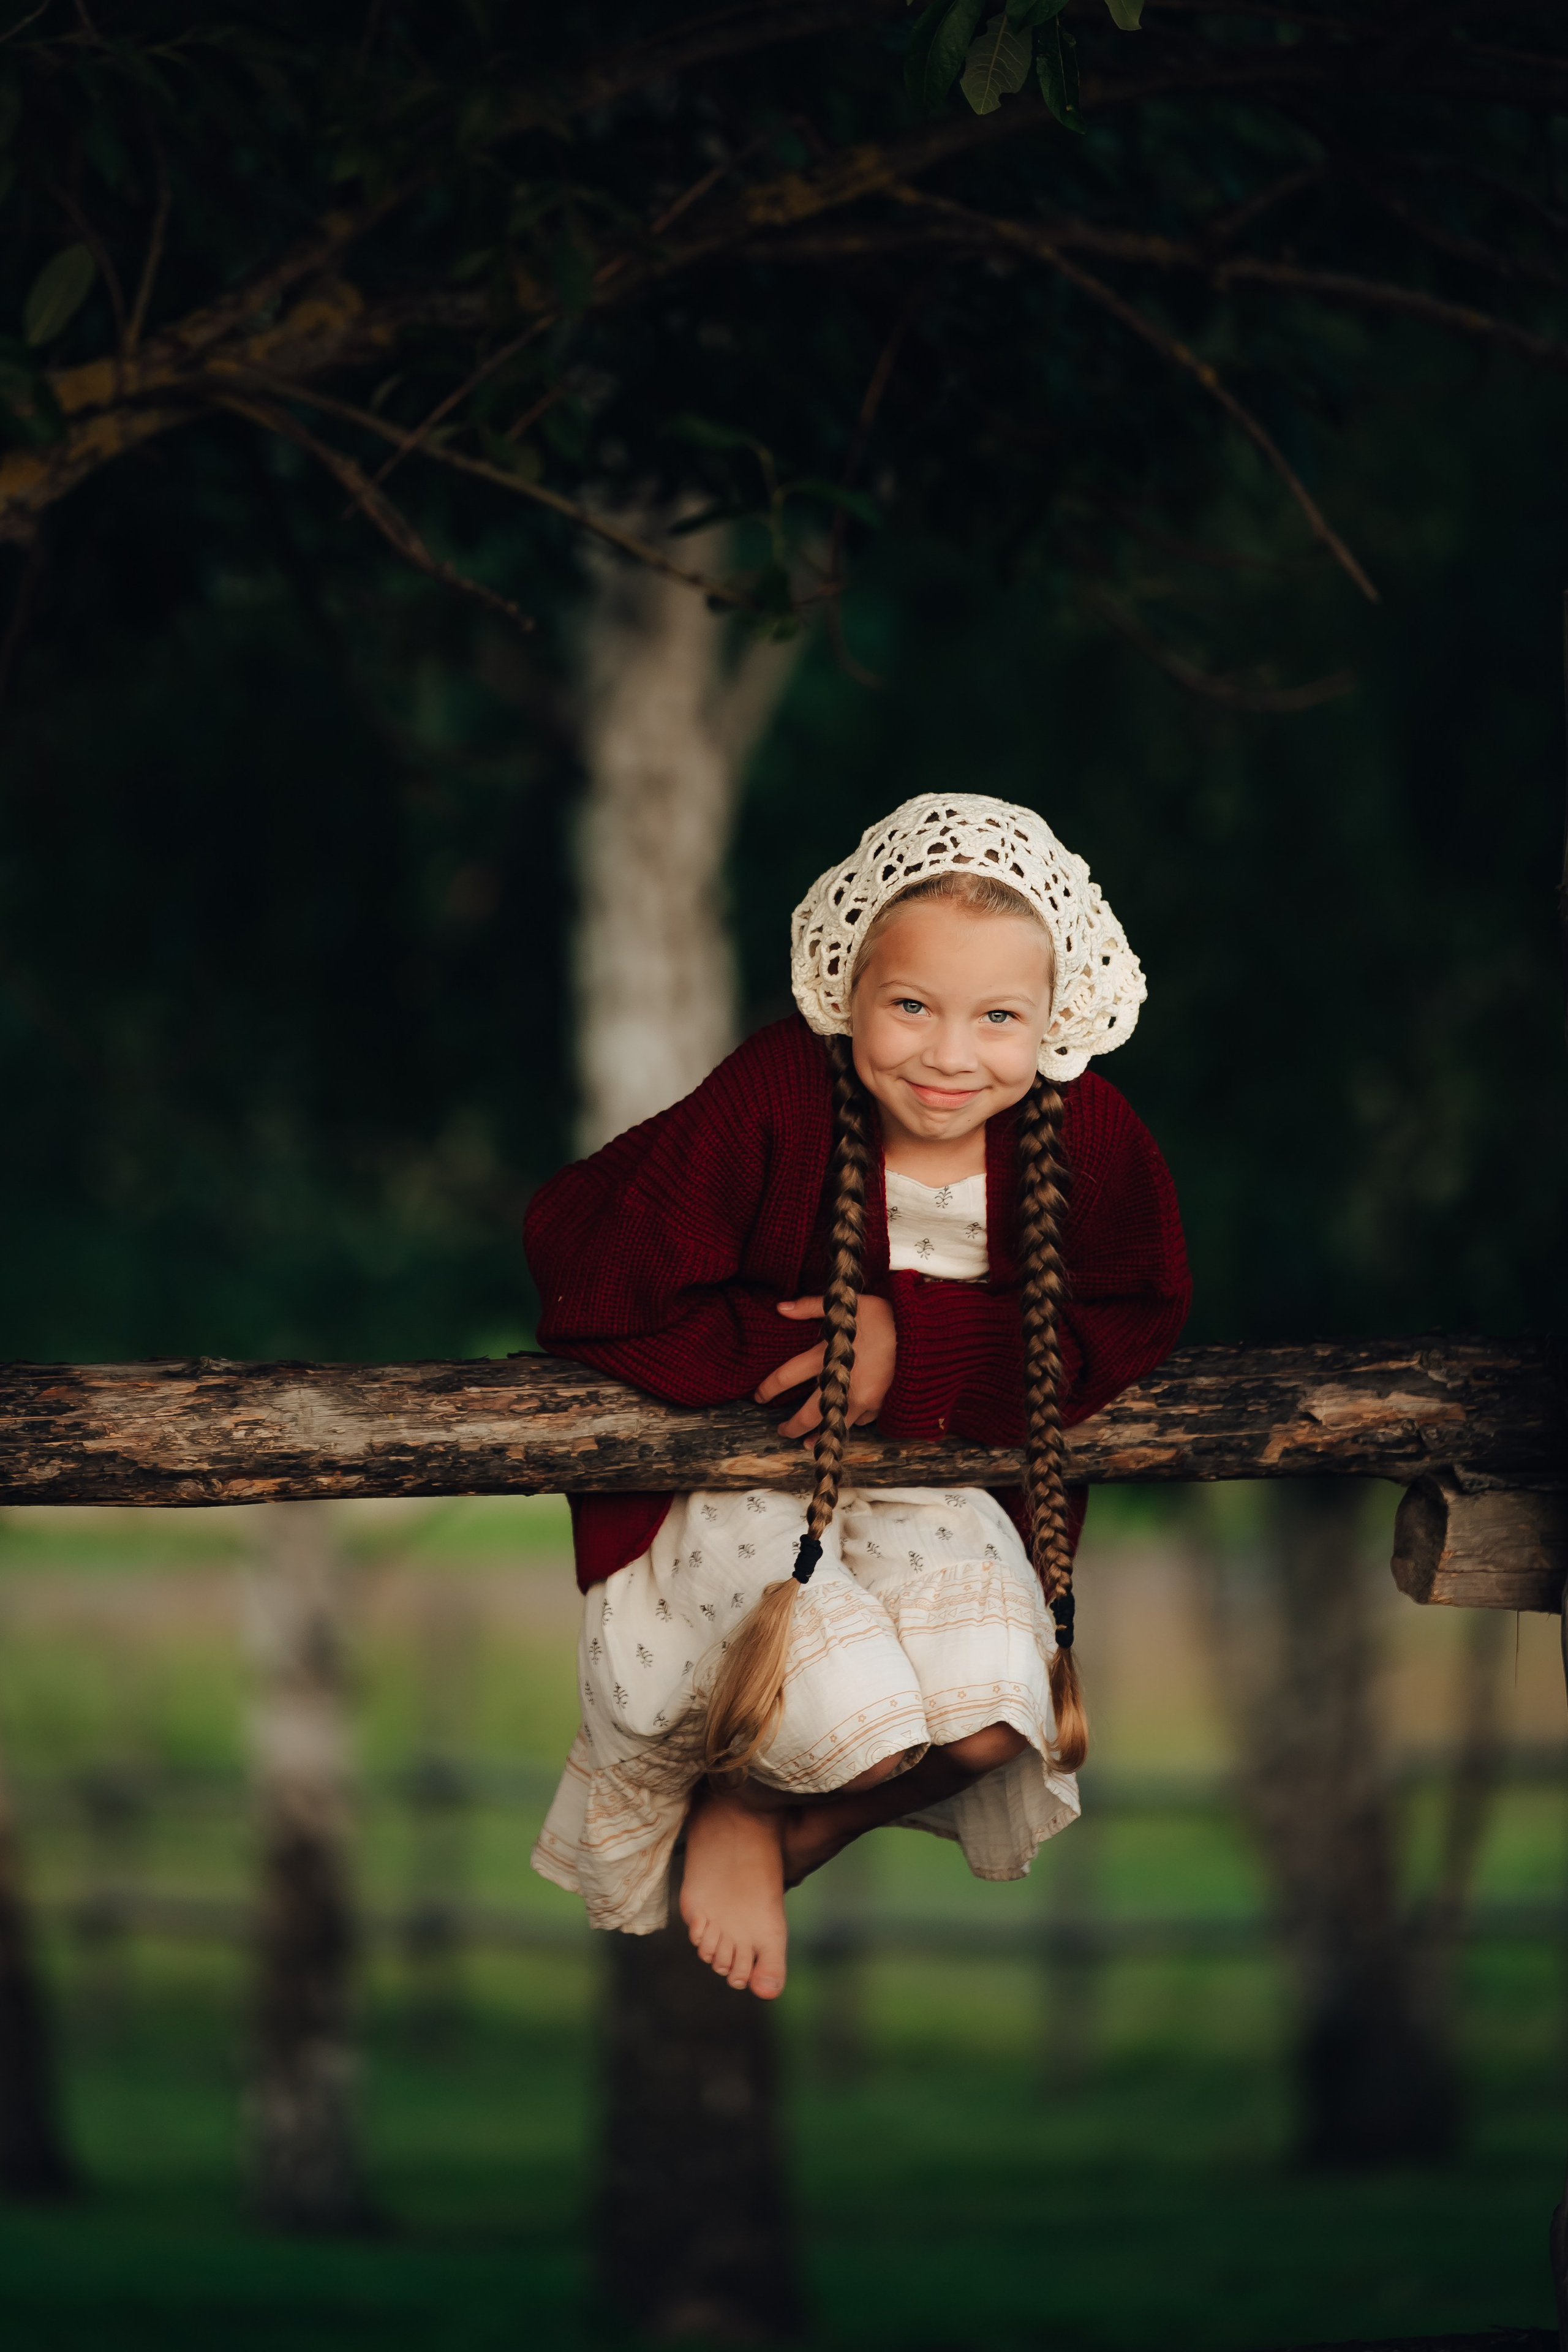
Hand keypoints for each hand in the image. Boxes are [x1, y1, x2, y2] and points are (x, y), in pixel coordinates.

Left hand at [753, 1293, 897, 1444]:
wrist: (929, 1337)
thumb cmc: (888, 1317)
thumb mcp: (850, 1306)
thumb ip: (811, 1307)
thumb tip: (779, 1307)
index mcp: (830, 1357)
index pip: (788, 1376)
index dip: (769, 1388)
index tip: (759, 1396)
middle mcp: (843, 1383)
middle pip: (807, 1414)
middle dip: (791, 1426)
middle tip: (781, 1431)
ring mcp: (863, 1399)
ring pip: (834, 1426)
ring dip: (819, 1436)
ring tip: (808, 1442)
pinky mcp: (880, 1406)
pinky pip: (861, 1421)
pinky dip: (850, 1422)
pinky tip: (845, 1425)